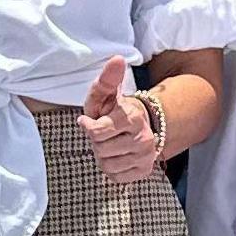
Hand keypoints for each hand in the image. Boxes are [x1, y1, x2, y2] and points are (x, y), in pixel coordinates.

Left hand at [74, 58, 162, 182]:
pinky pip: (115, 177)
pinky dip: (111, 169)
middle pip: (101, 149)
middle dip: (96, 141)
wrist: (138, 126)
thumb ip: (107, 78)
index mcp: (133, 117)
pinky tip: (117, 156)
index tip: (89, 121)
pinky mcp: (144, 171)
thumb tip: (117, 58)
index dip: (89, 127)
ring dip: (102, 156)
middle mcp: (143, 138)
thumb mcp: (106, 93)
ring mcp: (146, 157)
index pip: (97, 131)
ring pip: (107, 165)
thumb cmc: (114, 109)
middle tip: (104, 133)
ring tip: (110, 143)